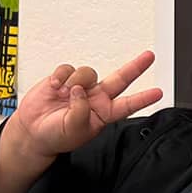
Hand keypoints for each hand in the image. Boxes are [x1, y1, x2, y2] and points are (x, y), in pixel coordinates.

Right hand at [7, 51, 164, 157]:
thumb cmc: (56, 136)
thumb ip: (80, 111)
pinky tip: (54, 86)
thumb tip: (80, 90)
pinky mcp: (64, 79)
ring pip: (88, 72)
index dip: (143, 98)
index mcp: (103, 113)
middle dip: (135, 67)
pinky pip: (68, 68)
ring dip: (75, 81)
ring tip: (63, 93)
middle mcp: (96, 98)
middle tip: (149, 56)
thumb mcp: (73, 130)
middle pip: (120, 79)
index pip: (127, 105)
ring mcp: (81, 87)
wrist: (33, 131)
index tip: (158, 93)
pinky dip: (60, 76)